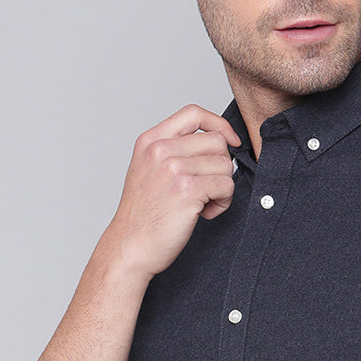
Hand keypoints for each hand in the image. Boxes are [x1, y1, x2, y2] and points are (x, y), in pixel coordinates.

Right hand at [104, 104, 242, 279]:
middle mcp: (160, 150)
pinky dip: (222, 203)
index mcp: (151, 141)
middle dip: (220, 166)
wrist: (129, 247)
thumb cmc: (143, 215)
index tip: (230, 141)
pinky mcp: (187, 190)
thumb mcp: (148, 170)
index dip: (219, 124)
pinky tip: (204, 213)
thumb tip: (218, 142)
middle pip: (217, 141)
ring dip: (222, 188)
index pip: (193, 113)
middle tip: (206, 189)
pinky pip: (226, 186)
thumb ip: (174, 150)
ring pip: (225, 165)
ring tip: (202, 204)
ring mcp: (173, 168)